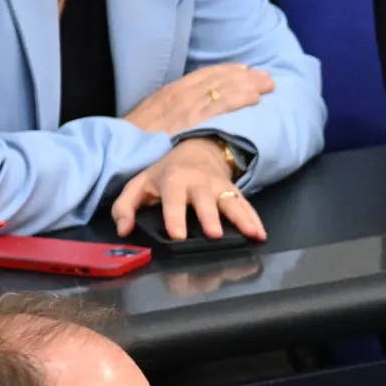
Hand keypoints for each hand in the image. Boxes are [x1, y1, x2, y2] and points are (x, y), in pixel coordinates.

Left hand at [111, 137, 264, 242]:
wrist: (197, 151)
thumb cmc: (165, 174)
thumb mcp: (139, 185)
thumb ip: (125, 207)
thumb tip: (124, 229)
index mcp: (174, 180)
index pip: (173, 198)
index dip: (175, 216)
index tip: (178, 235)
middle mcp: (199, 183)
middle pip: (205, 200)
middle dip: (210, 216)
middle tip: (215, 235)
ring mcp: (219, 187)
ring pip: (231, 202)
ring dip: (241, 218)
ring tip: (250, 234)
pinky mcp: (234, 192)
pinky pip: (246, 205)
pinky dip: (255, 219)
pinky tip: (261, 234)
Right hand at [124, 63, 271, 135]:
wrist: (117, 146)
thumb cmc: (133, 137)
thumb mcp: (151, 118)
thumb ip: (170, 114)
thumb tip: (188, 115)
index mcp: (170, 92)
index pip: (203, 77)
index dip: (225, 72)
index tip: (244, 69)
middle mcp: (180, 95)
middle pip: (217, 80)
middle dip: (243, 77)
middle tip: (266, 76)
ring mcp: (185, 107)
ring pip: (222, 90)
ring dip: (247, 85)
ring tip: (267, 84)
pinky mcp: (189, 122)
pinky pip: (218, 107)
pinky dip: (237, 100)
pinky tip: (254, 98)